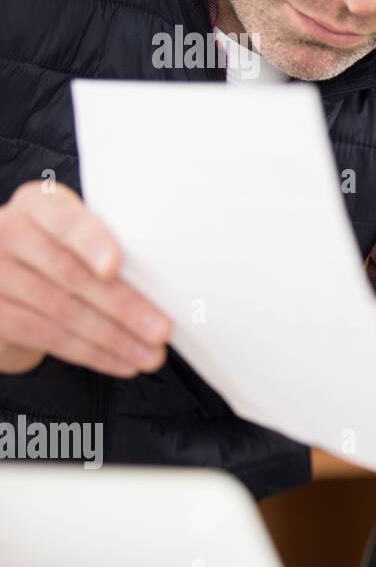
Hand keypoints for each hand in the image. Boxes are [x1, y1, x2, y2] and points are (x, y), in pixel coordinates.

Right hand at [0, 181, 170, 376]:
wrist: (8, 275)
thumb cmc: (65, 247)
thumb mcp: (80, 230)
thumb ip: (109, 239)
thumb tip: (168, 278)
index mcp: (39, 203)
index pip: (66, 220)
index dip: (91, 243)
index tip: (115, 267)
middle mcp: (8, 232)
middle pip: (70, 274)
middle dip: (122, 306)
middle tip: (162, 330)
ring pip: (61, 310)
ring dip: (114, 338)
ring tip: (152, 355)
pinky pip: (46, 336)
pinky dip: (91, 353)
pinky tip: (123, 363)